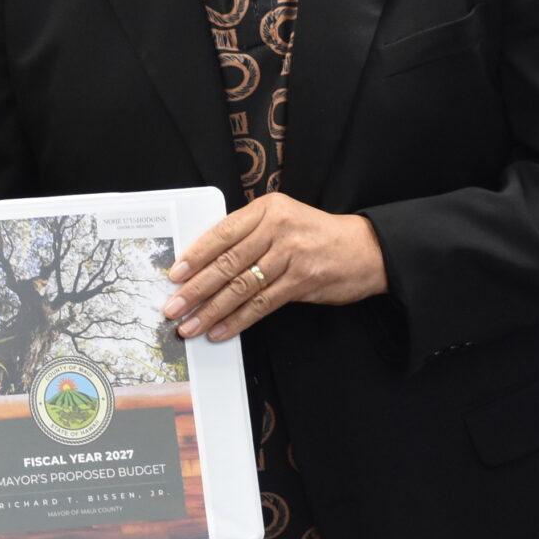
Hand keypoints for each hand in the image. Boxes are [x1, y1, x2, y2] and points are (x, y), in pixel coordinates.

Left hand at [162, 191, 386, 341]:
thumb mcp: (283, 219)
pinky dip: (238, 320)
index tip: (175, 275)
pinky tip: (220, 331)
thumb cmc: (316, 235)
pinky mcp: (302, 281)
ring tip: (190, 325)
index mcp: (267, 208)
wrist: (365, 249)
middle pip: (227, 262)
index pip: (222, 233)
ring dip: (212, 310)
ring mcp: (290, 255)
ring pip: (241, 286)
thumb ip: (249, 235)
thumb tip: (205, 266)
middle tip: (173, 307)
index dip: (196, 256)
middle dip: (196, 289)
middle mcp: (278, 228)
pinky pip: (261, 304)